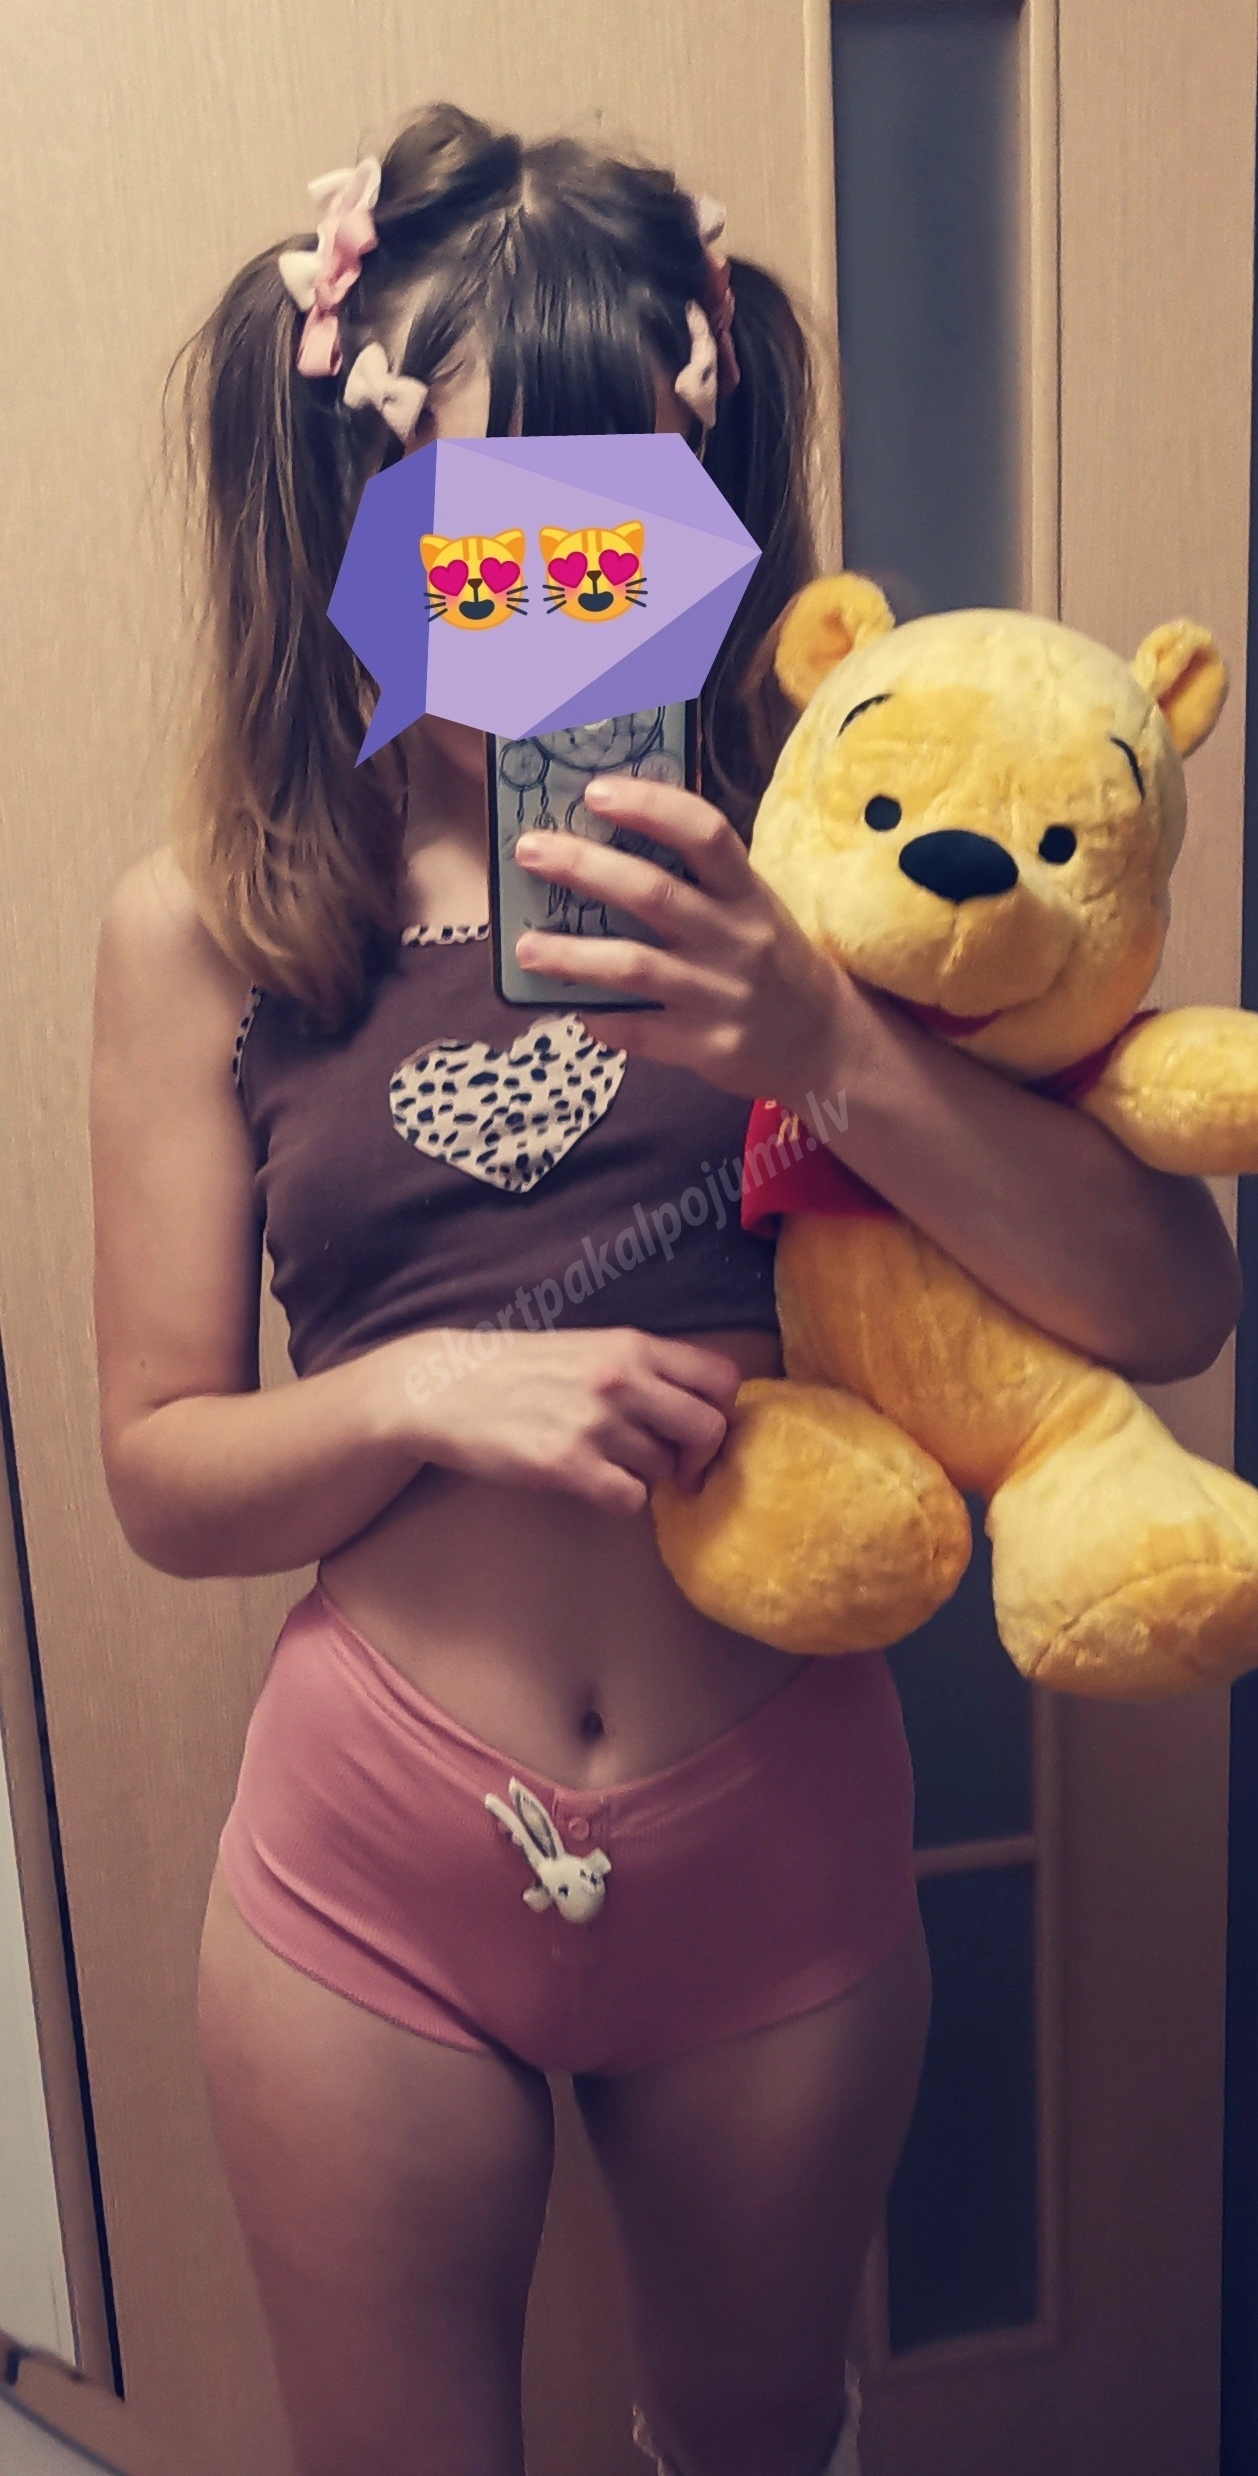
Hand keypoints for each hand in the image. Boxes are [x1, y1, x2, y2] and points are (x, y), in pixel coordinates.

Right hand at [392, 1325, 741, 1516]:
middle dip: (697, 1455)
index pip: (722, 1377)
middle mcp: (622, 1380)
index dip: (719, 1409)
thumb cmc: (519, 1369)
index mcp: (631, 1344)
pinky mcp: (566, 1466)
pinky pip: (630, 1500)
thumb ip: (643, 1369)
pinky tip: (591, 1482)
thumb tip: (698, 1407)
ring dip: (645, 1474)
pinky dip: (618, 1498)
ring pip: (664, 1469)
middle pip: (708, 1429)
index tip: (697, 1428)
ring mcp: (595, 1424)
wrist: (444, 1386)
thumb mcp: (589, 1347)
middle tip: (674, 1466)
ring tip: (605, 1460)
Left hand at [510, 774, 848, 1100]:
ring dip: (571, 955)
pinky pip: (638, 1031)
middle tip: (530, 850)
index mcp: (747, 893)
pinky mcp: (706, 1046)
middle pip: (653, 893)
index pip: (704, 834)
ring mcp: (720, 995)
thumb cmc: (770, 960)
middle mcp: (736, 939)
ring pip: (634, 967)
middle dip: (584, 867)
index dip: (650, 806)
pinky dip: (599, 1018)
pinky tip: (570, 1008)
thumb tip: (612, 833)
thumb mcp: (753, 907)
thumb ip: (700, 878)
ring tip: (523, 947)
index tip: (596, 791)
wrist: (824, 1042)